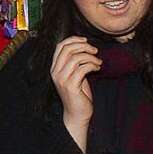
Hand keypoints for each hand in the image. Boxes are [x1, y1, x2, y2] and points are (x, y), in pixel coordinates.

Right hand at [51, 36, 100, 150]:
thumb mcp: (75, 74)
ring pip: (76, 57)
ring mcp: (62, 79)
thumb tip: (85, 45)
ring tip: (98, 62)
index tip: (86, 41)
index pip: (60, 46)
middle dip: (84, 46)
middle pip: (68, 49)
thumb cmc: (78, 93)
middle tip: (95, 51)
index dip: (74, 39)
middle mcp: (55, 72)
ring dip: (90, 57)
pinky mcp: (70, 86)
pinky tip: (97, 68)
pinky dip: (92, 65)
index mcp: (55, 67)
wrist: (77, 113)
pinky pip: (82, 68)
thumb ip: (75, 61)